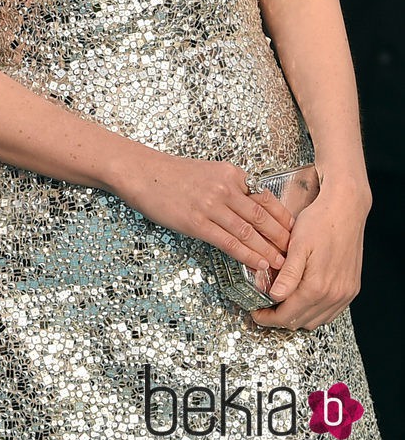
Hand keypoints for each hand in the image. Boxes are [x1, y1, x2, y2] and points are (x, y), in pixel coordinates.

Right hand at [121, 151, 292, 271]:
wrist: (142, 173)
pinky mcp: (196, 221)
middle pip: (263, 217)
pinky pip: (228, 241)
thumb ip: (231, 188)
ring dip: (268, 251)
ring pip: (249, 232)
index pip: (266, 198)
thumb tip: (252, 210)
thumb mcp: (208, 173)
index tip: (297, 235)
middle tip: (298, 256)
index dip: (284, 220)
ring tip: (282, 267)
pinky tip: (257, 265)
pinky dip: (246, 255)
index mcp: (231, 174)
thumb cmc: (173, 175)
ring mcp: (211, 205)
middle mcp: (225, 188)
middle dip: (282, 239)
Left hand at [251, 177, 369, 330]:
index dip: (269, 318)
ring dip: (298, 316)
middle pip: (302, 321)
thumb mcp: (297, 244)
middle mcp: (334, 295)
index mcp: (317, 286)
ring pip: (317, 320)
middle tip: (264, 309)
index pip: (288, 315)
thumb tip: (275, 296)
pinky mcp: (351, 289)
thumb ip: (288, 274)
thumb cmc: (319, 222)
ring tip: (280, 304)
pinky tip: (302, 299)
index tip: (256, 313)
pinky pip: (331, 312)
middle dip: (280, 319)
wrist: (346, 210)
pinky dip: (314, 311)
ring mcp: (345, 294)